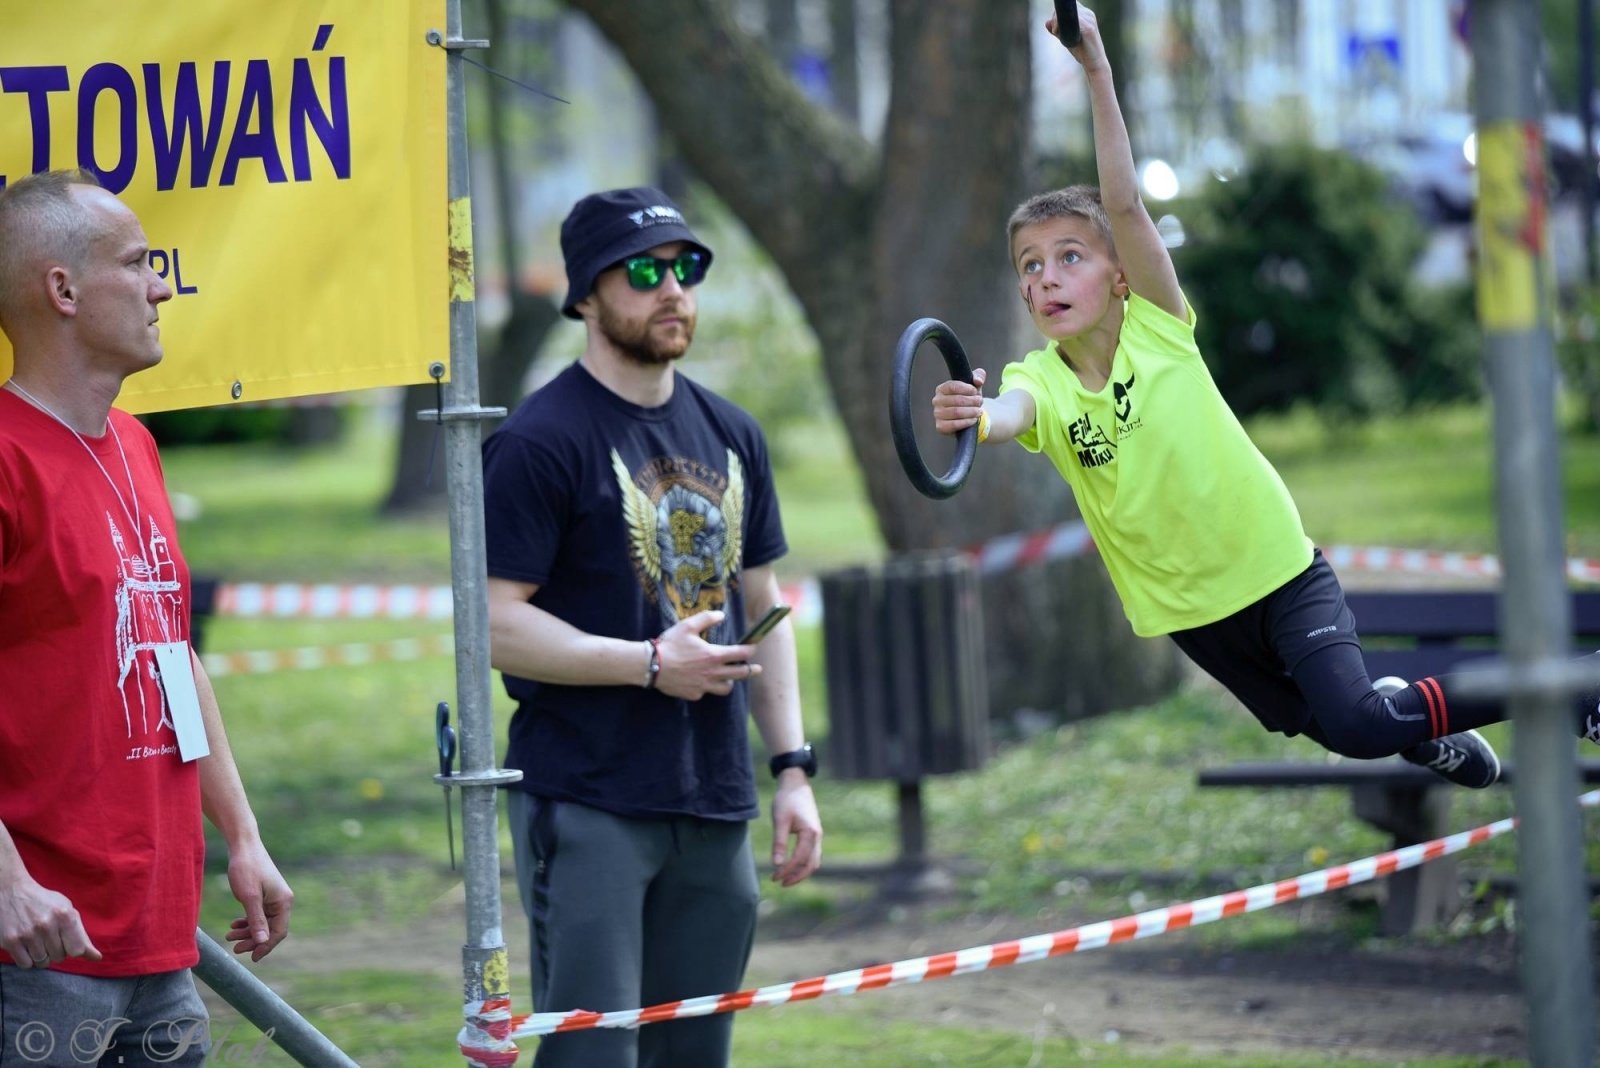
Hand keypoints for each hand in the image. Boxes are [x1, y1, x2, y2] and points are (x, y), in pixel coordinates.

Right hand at [0, 875, 99, 967]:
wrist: (12, 892)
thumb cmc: (45, 903)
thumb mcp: (68, 911)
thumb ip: (82, 935)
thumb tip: (97, 958)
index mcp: (65, 916)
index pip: (77, 950)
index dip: (72, 949)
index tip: (66, 942)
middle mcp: (47, 925)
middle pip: (59, 957)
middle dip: (56, 951)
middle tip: (48, 937)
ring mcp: (28, 934)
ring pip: (42, 963)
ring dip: (41, 956)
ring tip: (37, 940)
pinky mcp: (11, 941)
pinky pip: (26, 965)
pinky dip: (28, 960)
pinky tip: (26, 946)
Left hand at [223, 841, 292, 961]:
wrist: (243, 845)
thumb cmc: (246, 869)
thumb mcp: (249, 898)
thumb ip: (256, 921)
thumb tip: (263, 942)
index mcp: (283, 901)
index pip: (278, 932)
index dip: (266, 946)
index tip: (252, 958)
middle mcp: (282, 900)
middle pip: (271, 929)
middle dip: (254, 940)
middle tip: (235, 949)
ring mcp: (273, 896)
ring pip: (263, 922)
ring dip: (248, 932)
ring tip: (230, 938)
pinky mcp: (265, 893)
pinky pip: (258, 913)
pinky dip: (247, 921)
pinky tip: (234, 925)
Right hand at [654, 610, 761, 700]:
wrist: (651, 666)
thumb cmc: (670, 644)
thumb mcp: (688, 626)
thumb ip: (706, 618)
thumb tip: (721, 615)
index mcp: (714, 655)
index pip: (740, 653)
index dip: (750, 650)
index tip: (754, 648)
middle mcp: (713, 672)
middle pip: (740, 674)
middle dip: (751, 670)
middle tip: (757, 669)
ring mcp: (704, 686)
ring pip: (726, 688)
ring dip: (730, 681)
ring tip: (730, 678)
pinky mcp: (694, 694)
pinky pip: (706, 692)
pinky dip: (707, 687)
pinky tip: (702, 681)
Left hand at [769, 772, 821, 886]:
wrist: (795, 784)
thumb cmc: (786, 800)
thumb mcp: (780, 820)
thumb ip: (779, 842)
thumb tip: (777, 864)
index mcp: (810, 833)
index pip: (800, 859)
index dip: (787, 870)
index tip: (774, 876)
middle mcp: (817, 837)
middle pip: (811, 865)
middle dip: (796, 877)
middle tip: (780, 883)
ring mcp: (817, 836)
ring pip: (813, 861)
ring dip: (801, 872)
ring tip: (785, 878)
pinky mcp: (813, 834)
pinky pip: (812, 855)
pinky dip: (803, 864)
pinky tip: (791, 865)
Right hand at [932, 367, 986, 434]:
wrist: (968, 417)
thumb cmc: (969, 399)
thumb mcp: (975, 385)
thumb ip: (979, 376)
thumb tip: (978, 381)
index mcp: (942, 389)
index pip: (953, 386)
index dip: (967, 389)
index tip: (975, 391)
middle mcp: (937, 401)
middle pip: (957, 400)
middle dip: (972, 401)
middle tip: (980, 402)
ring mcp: (937, 414)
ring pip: (956, 412)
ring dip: (972, 411)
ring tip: (979, 411)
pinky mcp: (940, 427)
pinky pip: (954, 424)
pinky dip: (967, 422)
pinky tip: (974, 420)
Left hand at [1047, 3, 1107, 72]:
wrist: (1094, 64)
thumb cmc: (1082, 52)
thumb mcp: (1067, 39)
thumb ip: (1058, 30)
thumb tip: (1047, 22)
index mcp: (1086, 15)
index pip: (1070, 6)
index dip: (1059, 13)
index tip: (1055, 27)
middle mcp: (1089, 14)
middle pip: (1069, 7)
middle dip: (1057, 16)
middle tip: (1054, 30)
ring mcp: (1090, 20)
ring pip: (1069, 12)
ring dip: (1057, 20)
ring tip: (1056, 32)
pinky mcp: (1089, 28)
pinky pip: (1073, 20)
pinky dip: (1061, 24)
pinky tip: (1057, 32)